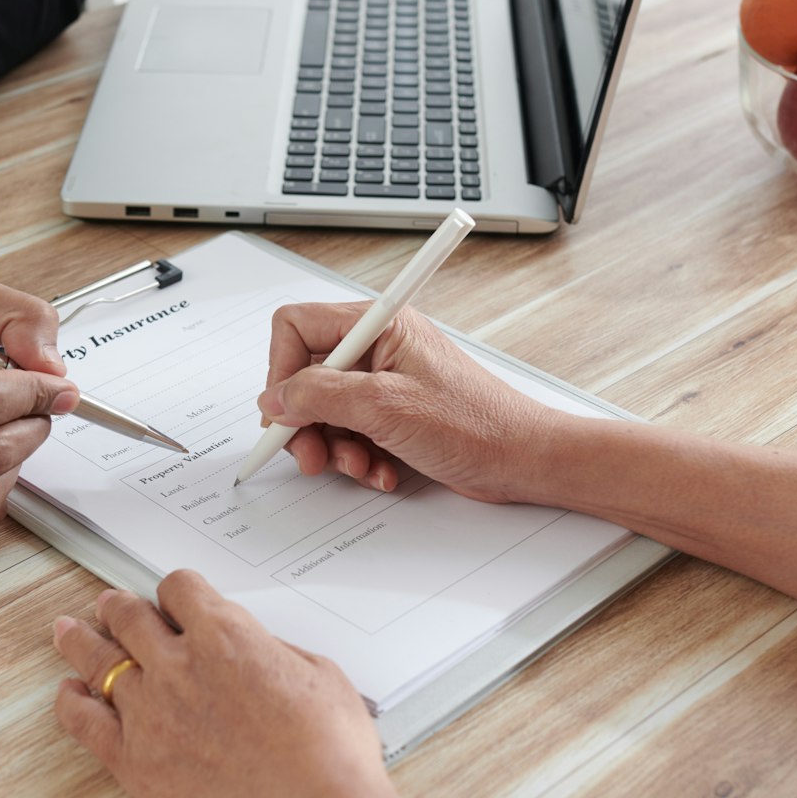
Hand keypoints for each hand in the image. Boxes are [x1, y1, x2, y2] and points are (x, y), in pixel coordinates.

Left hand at [51, 571, 399, 797]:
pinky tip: (67, 693)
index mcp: (225, 634)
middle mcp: (177, 665)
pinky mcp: (134, 760)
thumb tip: (257, 653)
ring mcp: (149, 712)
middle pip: (130, 619)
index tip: (172, 598)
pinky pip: (85, 722)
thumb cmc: (328, 749)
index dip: (175, 592)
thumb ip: (275, 654)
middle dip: (118, 607)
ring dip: (81, 642)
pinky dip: (71, 703)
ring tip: (67, 631)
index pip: (180, 589)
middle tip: (108, 605)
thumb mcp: (319, 675)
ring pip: (99, 662)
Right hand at [256, 303, 558, 502]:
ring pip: (325, 412)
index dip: (282, 371)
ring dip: (334, 447)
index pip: (297, 328)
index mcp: (378, 325)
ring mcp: (384, 383)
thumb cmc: (474, 425)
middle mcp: (378, 348)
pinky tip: (381, 471)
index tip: (284, 413)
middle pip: (305, 377)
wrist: (521, 461)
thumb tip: (275, 399)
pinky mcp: (393, 415)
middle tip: (312, 456)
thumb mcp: (384, 407)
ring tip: (360, 466)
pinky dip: (357, 458)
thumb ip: (319, 397)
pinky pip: (350, 434)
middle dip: (306, 423)